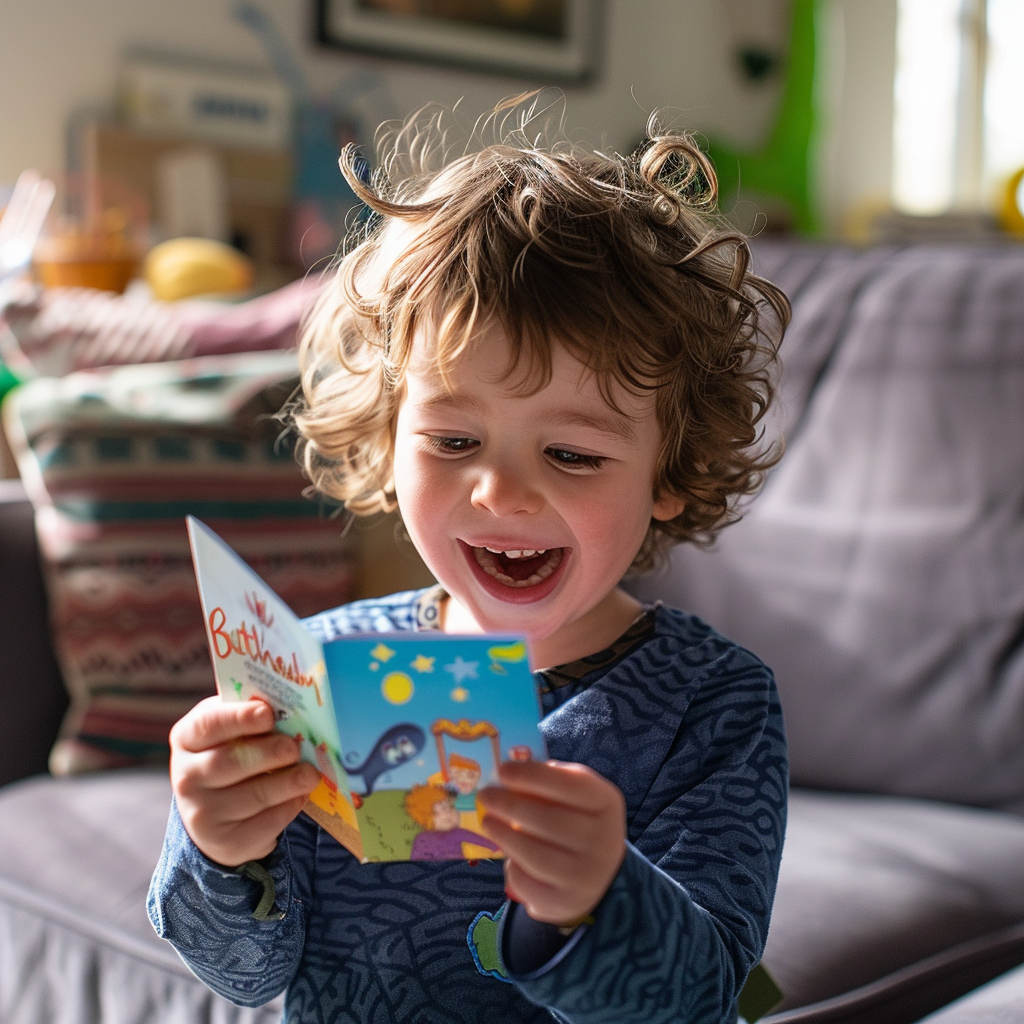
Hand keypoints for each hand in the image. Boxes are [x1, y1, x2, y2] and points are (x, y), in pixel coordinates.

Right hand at [169, 696, 320, 866]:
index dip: (239, 718)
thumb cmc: (232, 754)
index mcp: (186, 738)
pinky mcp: (227, 843)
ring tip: (310, 773)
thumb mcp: (230, 730)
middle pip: (229, 763)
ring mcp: (203, 815)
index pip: (208, 725)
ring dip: (288, 782)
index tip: (268, 714)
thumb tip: (288, 705)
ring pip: (253, 796)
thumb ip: (250, 716)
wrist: (217, 815)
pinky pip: (265, 823)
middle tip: (294, 746)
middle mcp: (187, 778)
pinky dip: (289, 806)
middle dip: (268, 753)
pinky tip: (301, 794)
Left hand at [478, 759, 625, 925]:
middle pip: (548, 820)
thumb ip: (550, 781)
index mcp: (606, 803)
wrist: (599, 875)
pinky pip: (528, 884)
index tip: (503, 770)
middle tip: (485, 795)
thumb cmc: (577, 821)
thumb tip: (508, 772)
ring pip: (535, 855)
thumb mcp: (576, 796)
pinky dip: (512, 867)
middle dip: (509, 805)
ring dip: (504, 835)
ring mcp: (588, 876)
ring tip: (488, 822)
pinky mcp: (566, 903)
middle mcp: (604, 840)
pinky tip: (509, 855)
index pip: (570, 785)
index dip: (533, 775)